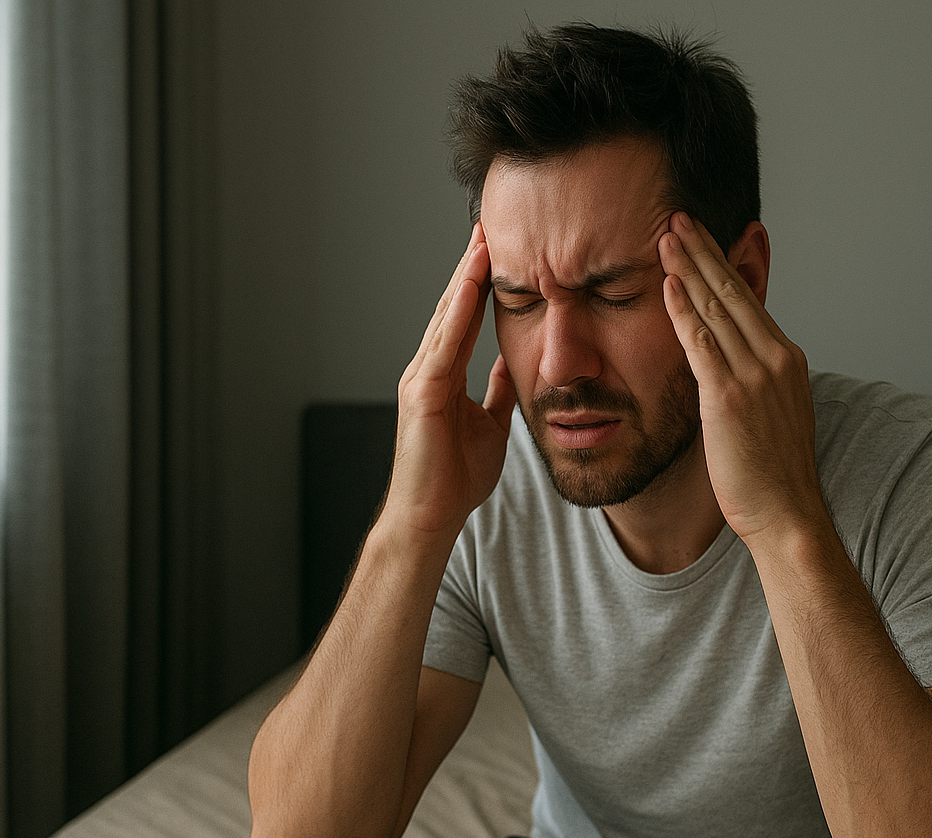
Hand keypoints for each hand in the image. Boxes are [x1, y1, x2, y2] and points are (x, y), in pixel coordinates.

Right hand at [387, 222, 516, 538]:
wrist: (431, 516)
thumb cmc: (455, 478)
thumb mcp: (490, 423)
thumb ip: (496, 391)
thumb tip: (510, 364)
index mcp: (443, 376)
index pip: (466, 319)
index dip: (481, 284)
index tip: (500, 250)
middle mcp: (427, 370)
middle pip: (453, 308)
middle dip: (471, 268)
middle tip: (488, 227)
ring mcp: (421, 379)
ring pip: (446, 318)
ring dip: (464, 280)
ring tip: (482, 243)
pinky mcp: (421, 394)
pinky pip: (444, 346)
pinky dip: (457, 314)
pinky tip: (470, 288)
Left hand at [659, 213, 828, 547]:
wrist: (786, 513)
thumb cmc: (773, 474)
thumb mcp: (771, 413)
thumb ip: (752, 380)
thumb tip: (726, 362)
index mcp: (787, 359)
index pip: (748, 299)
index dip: (722, 264)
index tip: (699, 238)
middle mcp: (776, 359)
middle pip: (733, 292)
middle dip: (703, 252)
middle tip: (677, 218)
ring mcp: (755, 376)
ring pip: (717, 309)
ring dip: (688, 269)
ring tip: (665, 237)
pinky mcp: (730, 398)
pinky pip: (702, 344)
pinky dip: (684, 311)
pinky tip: (668, 285)